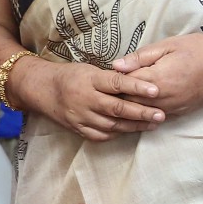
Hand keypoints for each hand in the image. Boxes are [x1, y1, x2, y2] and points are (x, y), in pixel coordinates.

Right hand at [10, 56, 164, 141]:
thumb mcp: (89, 69)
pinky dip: (118, 133)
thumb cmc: (70, 76)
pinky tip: (130, 130)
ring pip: (113, 124)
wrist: (41, 89)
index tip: (156, 91)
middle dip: (142, 113)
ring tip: (153, 124)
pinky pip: (102, 134)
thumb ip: (111, 78)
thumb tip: (139, 83)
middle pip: (117, 108)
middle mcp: (84, 99)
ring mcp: (80, 116)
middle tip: (161, 114)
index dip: (137, 88)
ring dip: (135, 126)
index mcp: (89, 79)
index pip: (117, 83)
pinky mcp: (77, 128)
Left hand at [111, 33, 202, 117]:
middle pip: (129, 103)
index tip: (99, 79)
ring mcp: (172, 108)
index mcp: (156, 78)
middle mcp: (162, 98)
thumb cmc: (198, 49)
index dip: (110, 82)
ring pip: (141, 113)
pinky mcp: (180, 112)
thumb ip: (139, 58)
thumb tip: (115, 65)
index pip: (123, 86)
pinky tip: (135, 109)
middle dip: (115, 98)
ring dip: (128, 108)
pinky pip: (155, 116)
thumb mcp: (167, 46)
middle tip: (102, 92)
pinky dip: (143, 113)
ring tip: (114, 102)